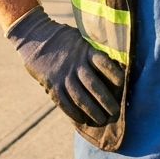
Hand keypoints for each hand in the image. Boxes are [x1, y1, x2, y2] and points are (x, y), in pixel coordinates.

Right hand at [6, 7, 124, 125]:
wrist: (36, 39)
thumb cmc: (65, 40)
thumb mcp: (81, 38)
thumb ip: (93, 50)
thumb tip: (114, 63)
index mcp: (85, 50)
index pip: (103, 62)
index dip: (114, 74)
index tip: (123, 84)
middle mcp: (75, 64)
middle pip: (93, 84)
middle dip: (106, 100)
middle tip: (115, 111)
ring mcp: (63, 75)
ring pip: (80, 97)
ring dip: (92, 111)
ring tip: (102, 120)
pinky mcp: (52, 85)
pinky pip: (64, 102)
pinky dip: (73, 113)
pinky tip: (82, 120)